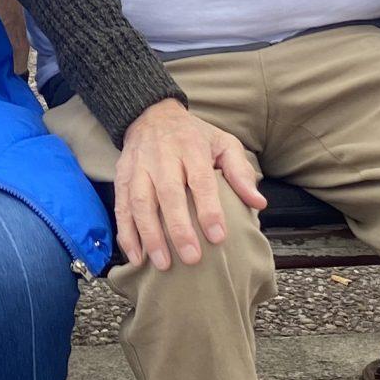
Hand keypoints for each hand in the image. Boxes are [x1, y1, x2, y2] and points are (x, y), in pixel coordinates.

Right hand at [112, 98, 266, 270]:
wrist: (151, 115)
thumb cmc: (193, 136)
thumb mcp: (222, 143)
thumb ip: (239, 172)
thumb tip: (258, 202)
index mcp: (191, 148)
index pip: (200, 180)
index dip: (208, 209)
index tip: (218, 237)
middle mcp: (162, 157)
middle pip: (168, 194)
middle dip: (178, 228)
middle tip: (191, 258)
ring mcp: (139, 168)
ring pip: (140, 203)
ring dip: (149, 235)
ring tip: (162, 264)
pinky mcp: (121, 178)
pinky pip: (121, 207)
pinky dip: (126, 233)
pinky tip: (134, 256)